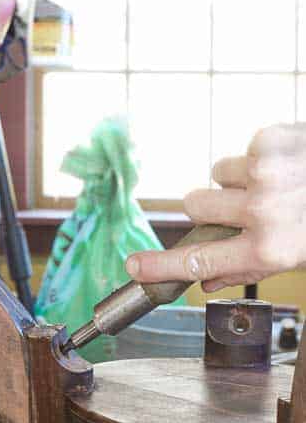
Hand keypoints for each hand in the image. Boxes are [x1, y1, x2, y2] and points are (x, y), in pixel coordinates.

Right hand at [125, 123, 305, 291]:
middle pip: (194, 206)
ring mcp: (265, 174)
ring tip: (273, 181)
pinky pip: (242, 150)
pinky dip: (259, 155)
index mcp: (267, 250)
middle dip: (210, 206)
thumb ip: (247, 268)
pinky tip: (287, 162)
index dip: (159, 265)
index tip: (133, 266)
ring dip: (236, 179)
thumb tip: (207, 281)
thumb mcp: (294, 258)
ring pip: (217, 175)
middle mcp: (262, 213)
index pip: (196, 261)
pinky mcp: (271, 141)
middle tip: (239, 206)